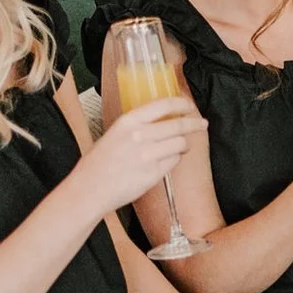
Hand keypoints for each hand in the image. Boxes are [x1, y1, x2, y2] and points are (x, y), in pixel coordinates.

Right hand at [75, 97, 202, 215]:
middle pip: (178, 124)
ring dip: (184, 144)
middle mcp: (140, 135)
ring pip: (180, 143)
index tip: (189, 105)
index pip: (163, 105)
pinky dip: (174, 159)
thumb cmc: (99, 162)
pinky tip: (166, 160)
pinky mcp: (154, 172)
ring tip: (180, 146)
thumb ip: (137, 125)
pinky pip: (174, 161)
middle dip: (194, 123)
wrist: (91, 188)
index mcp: (128, 121)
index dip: (181, 104)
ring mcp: (148, 154)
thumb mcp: (114, 133)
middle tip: (201, 123)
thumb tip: (161, 119)